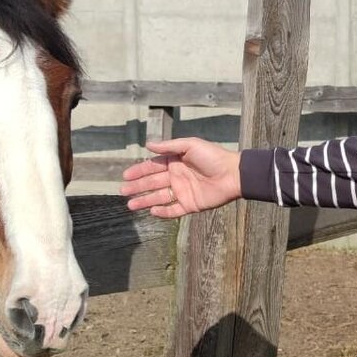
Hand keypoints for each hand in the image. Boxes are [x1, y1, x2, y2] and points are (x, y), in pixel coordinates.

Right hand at [120, 138, 241, 217]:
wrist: (234, 174)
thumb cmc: (213, 156)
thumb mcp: (190, 145)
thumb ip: (169, 147)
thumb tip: (148, 145)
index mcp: (175, 162)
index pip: (152, 167)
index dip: (138, 171)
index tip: (125, 175)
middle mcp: (177, 177)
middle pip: (152, 183)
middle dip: (137, 187)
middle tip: (122, 191)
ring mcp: (183, 192)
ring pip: (159, 198)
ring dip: (145, 201)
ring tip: (130, 205)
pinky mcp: (191, 205)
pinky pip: (173, 210)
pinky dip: (163, 212)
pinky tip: (152, 211)